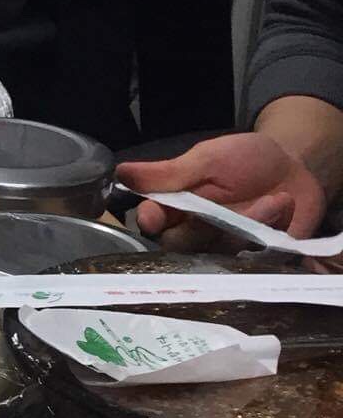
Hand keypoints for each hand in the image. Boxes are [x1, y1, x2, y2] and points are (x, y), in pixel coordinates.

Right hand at [118, 132, 329, 246]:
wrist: (296, 166)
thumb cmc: (247, 158)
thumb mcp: (207, 158)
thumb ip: (168, 173)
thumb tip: (120, 171)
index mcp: (178, 206)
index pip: (153, 222)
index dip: (152, 221)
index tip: (154, 217)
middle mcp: (198, 232)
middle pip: (183, 246)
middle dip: (206, 225)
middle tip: (225, 201)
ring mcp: (229, 248)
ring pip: (223, 253)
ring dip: (252, 222)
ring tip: (276, 198)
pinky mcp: (260, 259)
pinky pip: (259, 260)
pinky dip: (275, 233)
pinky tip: (284, 209)